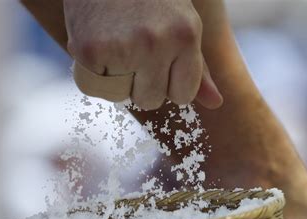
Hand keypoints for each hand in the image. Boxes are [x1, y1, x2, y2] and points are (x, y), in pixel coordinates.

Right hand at [63, 0, 222, 109]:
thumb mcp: (183, 25)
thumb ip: (198, 68)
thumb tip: (216, 104)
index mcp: (186, 36)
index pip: (182, 95)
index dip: (167, 81)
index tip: (157, 56)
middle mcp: (157, 42)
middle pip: (151, 100)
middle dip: (140, 81)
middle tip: (132, 44)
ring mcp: (123, 47)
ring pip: (122, 97)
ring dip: (116, 78)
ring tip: (115, 41)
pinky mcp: (90, 51)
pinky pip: (93, 87)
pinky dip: (92, 71)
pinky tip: (96, 42)